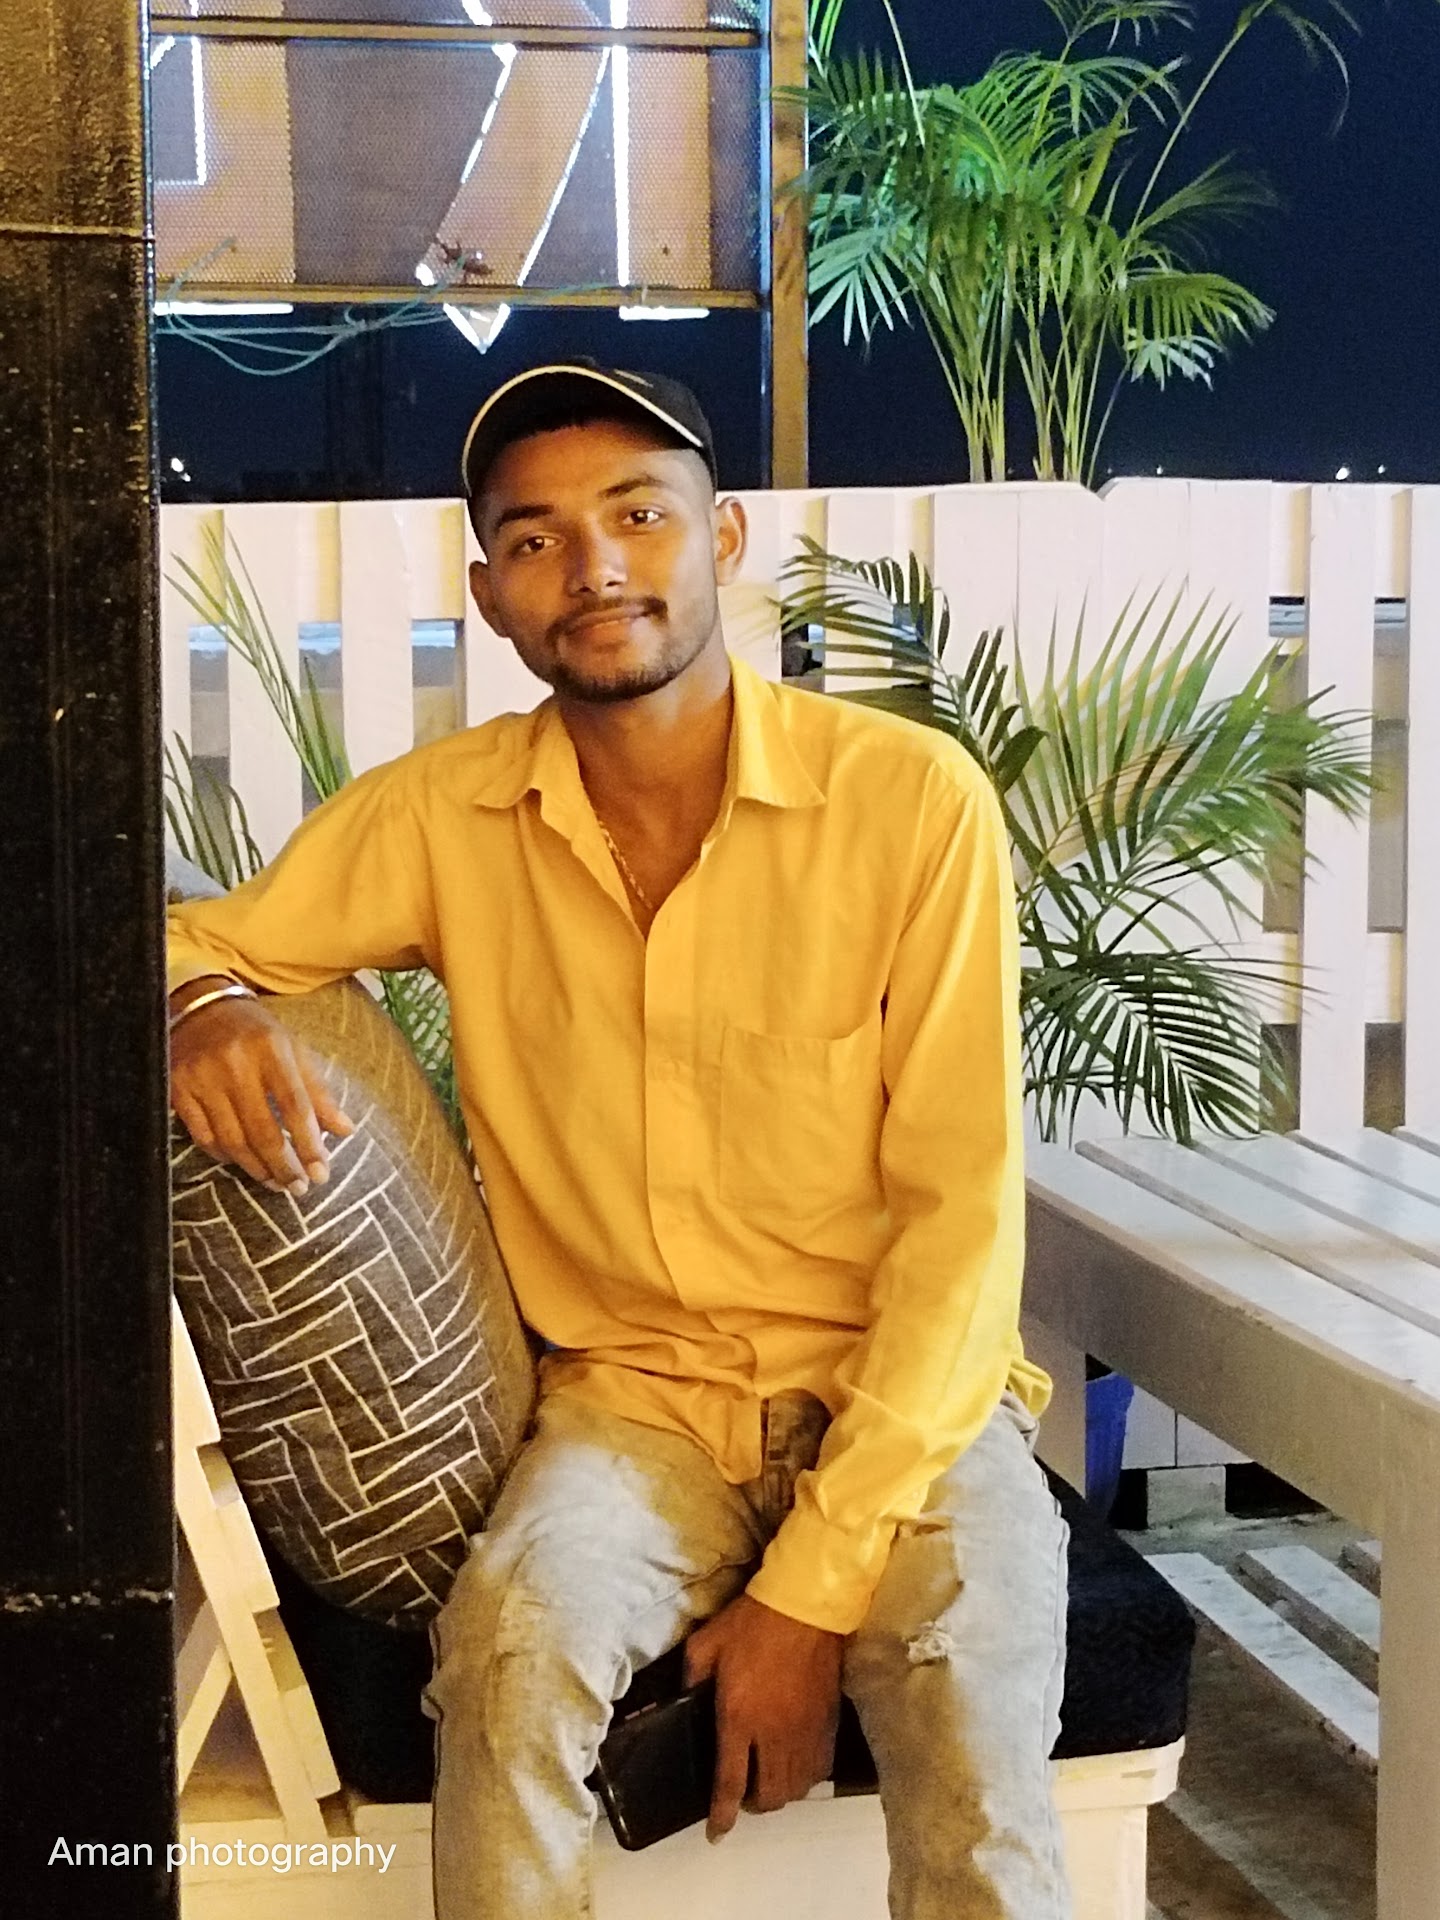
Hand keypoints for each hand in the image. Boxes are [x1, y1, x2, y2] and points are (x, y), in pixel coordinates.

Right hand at [169, 985, 353, 1195]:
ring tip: (275, 1182)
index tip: (321, 1173)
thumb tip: (345, 1131)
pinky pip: (202, 1136)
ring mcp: (202, 1078)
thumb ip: (318, 1092)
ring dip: (256, 1168)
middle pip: (262, 1130)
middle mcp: (235, 1064)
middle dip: (284, 1166)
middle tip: (299, 1188)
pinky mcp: (177, 1089)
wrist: (201, 1005)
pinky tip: (241, 1163)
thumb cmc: (257, 1033)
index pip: (295, 1106)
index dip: (309, 1144)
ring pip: (231, 1140)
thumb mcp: (294, 1050)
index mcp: (271, 1050)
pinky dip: (224, 1156)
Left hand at [683, 1593, 841, 1841]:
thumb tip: (683, 1698)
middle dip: (753, 1805)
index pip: (729, 1782)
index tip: (716, 1833)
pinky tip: (796, 1764)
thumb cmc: (752, 1623)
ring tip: (769, 1779)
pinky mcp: (827, 1723)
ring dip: (780, 1793)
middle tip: (744, 1792)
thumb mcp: (706, 1644)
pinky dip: (806, 1777)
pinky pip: (819, 1769)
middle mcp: (773, 1735)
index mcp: (738, 1719)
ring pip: (796, 1788)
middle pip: (769, 1796)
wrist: (806, 1605)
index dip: (722, 1815)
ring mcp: (804, 1732)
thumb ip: (690, 1677)